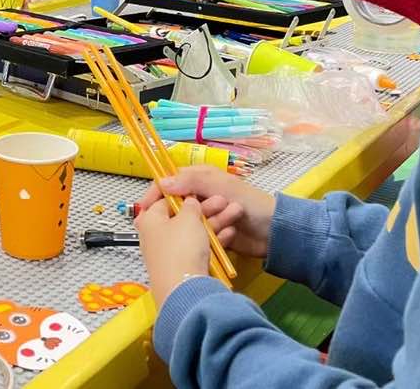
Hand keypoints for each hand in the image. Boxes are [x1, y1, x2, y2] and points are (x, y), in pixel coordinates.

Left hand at [136, 196, 253, 303]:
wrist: (186, 290)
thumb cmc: (181, 248)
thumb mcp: (187, 218)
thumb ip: (189, 205)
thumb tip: (189, 201)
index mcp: (150, 220)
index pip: (162, 198)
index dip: (181, 191)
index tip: (198, 187)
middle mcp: (158, 235)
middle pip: (182, 215)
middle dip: (205, 206)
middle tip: (223, 199)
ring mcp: (173, 252)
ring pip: (195, 231)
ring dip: (215, 220)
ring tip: (235, 211)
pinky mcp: (187, 265)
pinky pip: (201, 247)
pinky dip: (215, 238)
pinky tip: (230, 232)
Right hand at [139, 166, 275, 259]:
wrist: (275, 231)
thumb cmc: (250, 202)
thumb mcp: (219, 185)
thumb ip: (190, 181)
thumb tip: (161, 183)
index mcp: (199, 179)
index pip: (168, 183)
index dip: (154, 195)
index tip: (144, 210)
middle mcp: (199, 197)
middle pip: (175, 206)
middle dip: (179, 216)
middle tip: (182, 225)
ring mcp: (206, 217)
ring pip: (188, 225)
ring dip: (201, 228)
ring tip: (218, 228)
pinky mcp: (212, 235)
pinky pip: (201, 238)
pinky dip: (209, 239)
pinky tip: (224, 238)